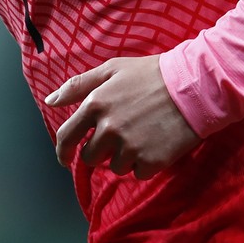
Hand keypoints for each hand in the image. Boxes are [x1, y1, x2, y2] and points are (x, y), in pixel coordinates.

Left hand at [45, 55, 199, 178]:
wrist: (194, 86)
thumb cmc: (151, 73)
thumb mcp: (111, 69)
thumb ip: (77, 86)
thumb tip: (49, 101)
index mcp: (95, 104)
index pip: (67, 136)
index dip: (62, 151)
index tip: (64, 159)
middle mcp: (109, 128)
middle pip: (90, 156)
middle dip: (99, 151)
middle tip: (119, 136)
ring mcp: (130, 147)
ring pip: (114, 167)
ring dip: (123, 157)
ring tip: (141, 135)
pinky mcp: (151, 161)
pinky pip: (137, 173)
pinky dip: (144, 164)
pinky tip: (155, 143)